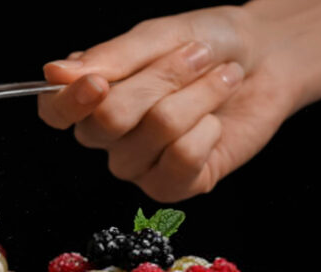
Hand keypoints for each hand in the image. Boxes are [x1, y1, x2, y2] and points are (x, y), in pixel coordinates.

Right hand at [38, 6, 298, 201]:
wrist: (267, 59)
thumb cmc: (206, 43)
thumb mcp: (156, 37)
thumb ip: (108, 58)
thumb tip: (54, 73)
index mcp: (91, 95)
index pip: (54, 112)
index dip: (69, 102)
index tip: (98, 83)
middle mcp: (107, 136)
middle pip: (108, 120)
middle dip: (162, 80)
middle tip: (196, 56)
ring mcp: (139, 164)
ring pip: (155, 134)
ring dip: (198, 97)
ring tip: (219, 80)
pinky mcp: (175, 186)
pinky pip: (182, 161)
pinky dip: (209, 131)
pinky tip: (216, 122)